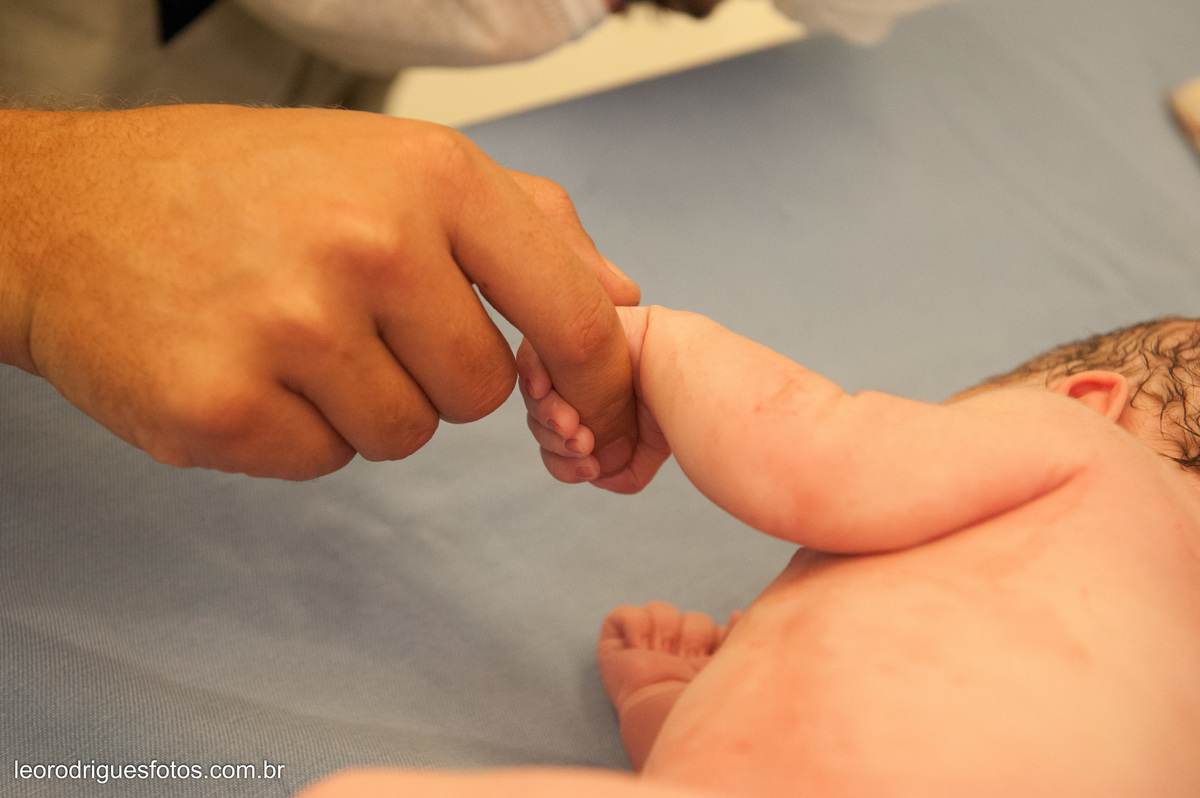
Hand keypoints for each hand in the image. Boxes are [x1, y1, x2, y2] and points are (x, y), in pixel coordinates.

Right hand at [0, 105, 638, 478]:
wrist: (69, 213)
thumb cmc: (248, 187)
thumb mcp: (398, 163)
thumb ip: (529, 226)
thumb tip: (622, 298)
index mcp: (432, 177)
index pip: (573, 314)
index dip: (600, 384)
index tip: (604, 417)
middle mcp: (370, 245)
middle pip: (482, 391)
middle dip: (437, 372)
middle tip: (358, 316)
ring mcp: (291, 328)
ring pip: (407, 435)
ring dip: (364, 402)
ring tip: (293, 334)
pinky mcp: (223, 407)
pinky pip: (325, 461)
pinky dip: (297, 431)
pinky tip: (248, 366)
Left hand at [518, 305, 669, 493]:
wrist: (688, 374)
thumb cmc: (678, 407)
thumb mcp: (646, 452)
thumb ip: (619, 471)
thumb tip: (596, 472)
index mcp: (595, 417)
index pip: (559, 448)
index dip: (564, 465)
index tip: (591, 468)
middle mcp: (582, 390)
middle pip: (543, 423)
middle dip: (558, 443)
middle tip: (584, 444)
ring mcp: (573, 362)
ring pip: (536, 396)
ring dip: (549, 417)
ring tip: (576, 425)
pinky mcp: (568, 331)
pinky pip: (531, 354)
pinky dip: (533, 377)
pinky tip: (547, 393)